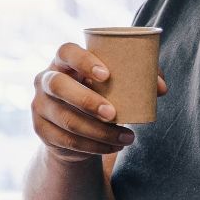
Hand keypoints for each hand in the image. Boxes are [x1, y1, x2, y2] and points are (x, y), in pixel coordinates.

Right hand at [30, 43, 166, 162]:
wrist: (73, 127)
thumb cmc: (99, 95)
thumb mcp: (113, 83)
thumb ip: (139, 78)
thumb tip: (160, 88)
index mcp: (62, 61)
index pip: (66, 52)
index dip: (83, 61)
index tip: (106, 75)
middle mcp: (45, 80)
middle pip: (58, 85)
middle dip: (87, 100)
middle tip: (114, 114)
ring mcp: (40, 106)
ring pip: (67, 120)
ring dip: (99, 132)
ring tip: (127, 138)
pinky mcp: (41, 130)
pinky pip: (67, 141)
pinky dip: (94, 147)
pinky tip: (113, 147)